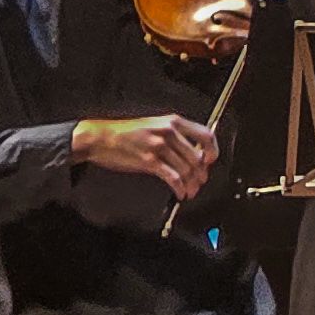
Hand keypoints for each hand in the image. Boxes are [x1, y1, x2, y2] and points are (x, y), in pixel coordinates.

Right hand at [75, 113, 218, 199]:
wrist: (100, 138)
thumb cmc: (126, 133)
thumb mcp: (154, 126)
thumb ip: (174, 135)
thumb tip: (192, 152)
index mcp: (173, 122)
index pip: (205, 134)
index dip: (213, 150)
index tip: (210, 161)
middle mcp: (169, 132)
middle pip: (198, 157)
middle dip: (202, 173)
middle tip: (200, 182)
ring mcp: (159, 146)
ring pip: (187, 169)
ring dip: (192, 184)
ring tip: (190, 191)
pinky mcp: (149, 161)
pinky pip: (172, 178)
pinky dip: (180, 188)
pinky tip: (180, 193)